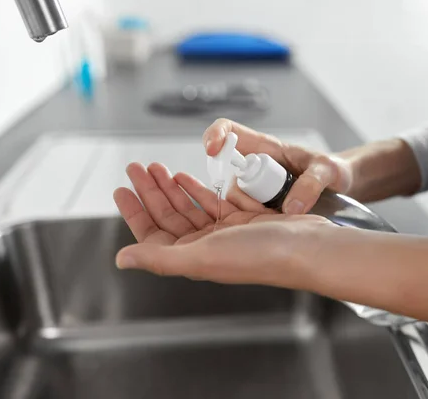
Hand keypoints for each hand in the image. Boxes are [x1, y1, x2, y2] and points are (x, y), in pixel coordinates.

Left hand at [113, 162, 329, 285]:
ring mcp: (225, 232)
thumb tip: (121, 260)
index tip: (121, 189)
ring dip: (172, 187)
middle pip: (169, 216)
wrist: (307, 247)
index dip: (135, 212)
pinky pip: (214, 201)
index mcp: (193, 258)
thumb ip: (160, 258)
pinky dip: (199, 188)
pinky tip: (188, 176)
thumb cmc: (260, 255)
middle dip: (151, 191)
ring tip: (159, 167)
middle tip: (137, 167)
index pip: (153, 235)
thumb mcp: (204, 255)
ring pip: (189, 206)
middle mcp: (206, 246)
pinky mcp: (244, 220)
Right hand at [203, 118, 352, 214]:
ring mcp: (254, 189)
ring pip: (234, 201)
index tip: (213, 150)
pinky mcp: (258, 208)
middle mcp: (254, 167)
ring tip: (279, 218)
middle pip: (228, 176)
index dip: (215, 136)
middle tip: (267, 208)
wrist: (341, 187)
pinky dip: (254, 223)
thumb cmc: (333, 170)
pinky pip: (243, 216)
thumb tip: (290, 207)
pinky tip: (274, 226)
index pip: (229, 130)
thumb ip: (311, 184)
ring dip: (250, 213)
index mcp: (265, 147)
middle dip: (241, 195)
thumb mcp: (327, 171)